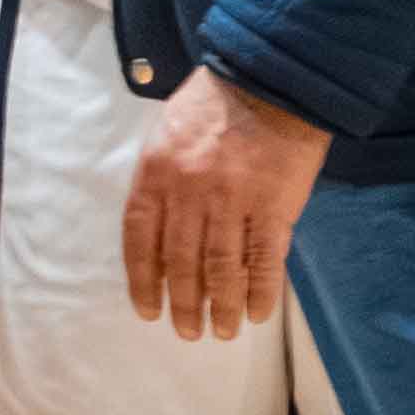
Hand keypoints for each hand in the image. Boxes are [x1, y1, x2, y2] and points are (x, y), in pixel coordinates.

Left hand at [121, 67, 332, 341]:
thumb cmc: (214, 105)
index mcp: (156, 173)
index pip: (141, 238)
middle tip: (187, 332)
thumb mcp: (166, 134)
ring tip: (222, 332)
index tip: (148, 309)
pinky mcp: (274, 207)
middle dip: (183, 303)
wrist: (271, 82)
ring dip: (220, 306)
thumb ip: (160, 180)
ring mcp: (232, 201)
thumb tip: (161, 232)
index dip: (143, 279)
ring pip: (221, 267)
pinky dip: (259, 290)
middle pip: (181, 261)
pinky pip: (264, 260)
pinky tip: (257, 312)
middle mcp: (188, 191)